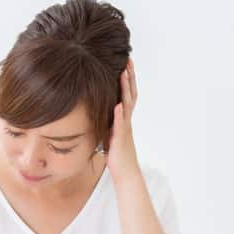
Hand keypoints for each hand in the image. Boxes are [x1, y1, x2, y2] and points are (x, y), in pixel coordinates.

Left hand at [106, 58, 139, 178]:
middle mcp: (127, 121)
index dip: (127, 79)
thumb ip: (109, 122)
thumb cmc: (118, 156)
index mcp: (124, 119)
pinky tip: (118, 105)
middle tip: (128, 60)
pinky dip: (120, 114)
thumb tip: (102, 112)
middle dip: (129, 77)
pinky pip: (121, 125)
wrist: (126, 174)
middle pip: (130, 94)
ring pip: (127, 105)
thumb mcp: (111, 134)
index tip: (125, 63)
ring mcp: (125, 129)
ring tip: (123, 74)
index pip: (127, 94)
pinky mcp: (121, 139)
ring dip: (126, 89)